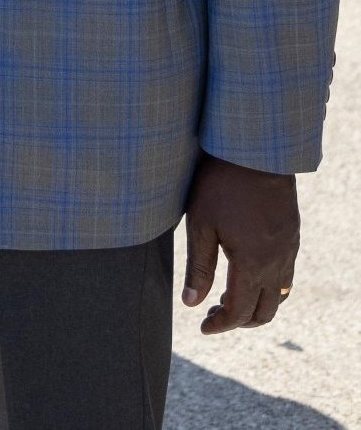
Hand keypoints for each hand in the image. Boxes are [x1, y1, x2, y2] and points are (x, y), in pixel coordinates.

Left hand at [182, 154, 299, 332]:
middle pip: (264, 311)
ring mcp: (288, 251)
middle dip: (238, 319)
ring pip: (278, 296)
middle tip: (211, 313)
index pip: (239, 311)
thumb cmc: (220, 186)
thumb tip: (191, 304)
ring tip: (228, 296)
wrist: (255, 154)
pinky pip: (286, 275)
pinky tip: (248, 273)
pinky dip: (268, 286)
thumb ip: (198, 267)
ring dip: (255, 304)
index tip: (203, 328)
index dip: (220, 324)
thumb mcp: (200, 225)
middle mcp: (276, 264)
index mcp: (252, 266)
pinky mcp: (292, 237)